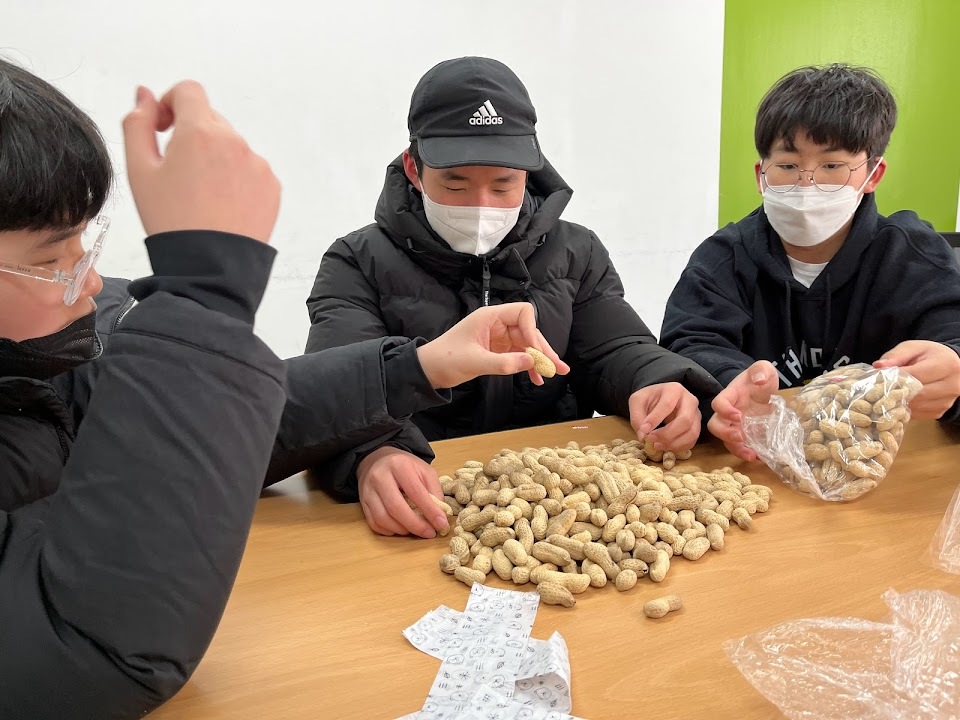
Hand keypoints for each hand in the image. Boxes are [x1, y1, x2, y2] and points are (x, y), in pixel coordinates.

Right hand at [123, 81, 280, 242]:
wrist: (209, 266)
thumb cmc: (171, 222)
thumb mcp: (139, 170)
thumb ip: (138, 123)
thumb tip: (145, 95)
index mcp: (200, 131)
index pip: (188, 90)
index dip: (170, 104)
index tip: (164, 128)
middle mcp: (235, 141)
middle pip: (210, 119)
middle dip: (192, 135)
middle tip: (178, 173)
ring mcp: (258, 164)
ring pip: (231, 146)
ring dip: (215, 159)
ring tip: (201, 195)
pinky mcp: (272, 186)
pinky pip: (250, 169)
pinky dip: (236, 179)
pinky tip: (221, 205)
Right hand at [356, 447, 447, 538]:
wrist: (377, 459)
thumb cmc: (405, 466)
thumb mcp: (424, 470)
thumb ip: (434, 490)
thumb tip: (439, 515)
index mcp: (399, 466)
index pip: (415, 492)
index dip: (429, 511)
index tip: (441, 524)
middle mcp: (380, 477)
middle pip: (396, 508)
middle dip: (415, 525)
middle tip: (429, 533)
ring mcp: (368, 491)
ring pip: (383, 518)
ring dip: (402, 530)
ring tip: (415, 530)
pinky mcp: (362, 503)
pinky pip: (374, 523)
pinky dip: (389, 531)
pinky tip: (401, 528)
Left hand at [416, 303, 569, 388]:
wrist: (428, 371)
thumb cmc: (445, 360)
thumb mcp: (474, 362)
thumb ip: (503, 363)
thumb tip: (531, 363)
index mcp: (490, 317)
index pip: (522, 313)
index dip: (532, 331)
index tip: (535, 353)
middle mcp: (497, 324)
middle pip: (528, 331)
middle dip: (543, 349)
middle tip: (559, 367)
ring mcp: (498, 338)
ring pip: (526, 345)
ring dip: (540, 359)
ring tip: (555, 375)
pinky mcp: (497, 351)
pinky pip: (518, 356)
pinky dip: (527, 366)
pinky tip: (536, 379)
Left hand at [629, 382, 701, 451]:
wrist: (659, 399)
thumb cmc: (649, 399)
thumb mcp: (637, 401)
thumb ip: (638, 417)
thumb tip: (643, 436)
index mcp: (674, 389)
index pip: (667, 405)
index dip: (655, 419)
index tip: (644, 430)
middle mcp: (690, 400)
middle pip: (685, 420)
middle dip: (667, 434)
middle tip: (650, 439)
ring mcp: (696, 414)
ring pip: (692, 432)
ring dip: (673, 443)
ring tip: (656, 445)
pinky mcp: (697, 426)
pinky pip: (692, 440)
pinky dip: (678, 447)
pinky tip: (665, 447)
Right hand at [707, 361, 778, 460]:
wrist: (765, 390)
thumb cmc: (760, 379)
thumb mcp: (763, 369)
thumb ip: (761, 369)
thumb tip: (758, 379)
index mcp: (730, 395)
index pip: (718, 403)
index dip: (724, 410)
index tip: (739, 416)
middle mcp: (728, 413)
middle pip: (715, 425)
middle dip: (725, 433)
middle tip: (740, 436)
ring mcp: (735, 426)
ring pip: (725, 440)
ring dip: (736, 449)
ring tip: (751, 455)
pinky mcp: (745, 436)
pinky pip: (740, 448)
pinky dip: (747, 453)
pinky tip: (759, 457)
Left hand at [874, 340, 959, 418]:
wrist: (947, 365)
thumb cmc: (928, 355)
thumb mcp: (913, 348)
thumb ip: (896, 356)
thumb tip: (878, 366)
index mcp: (947, 365)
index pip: (915, 376)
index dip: (894, 377)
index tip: (878, 377)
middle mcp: (952, 385)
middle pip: (916, 393)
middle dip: (894, 391)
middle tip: (877, 388)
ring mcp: (947, 401)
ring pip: (915, 406)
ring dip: (898, 402)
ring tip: (885, 393)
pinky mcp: (940, 412)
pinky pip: (917, 414)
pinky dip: (904, 409)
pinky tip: (897, 400)